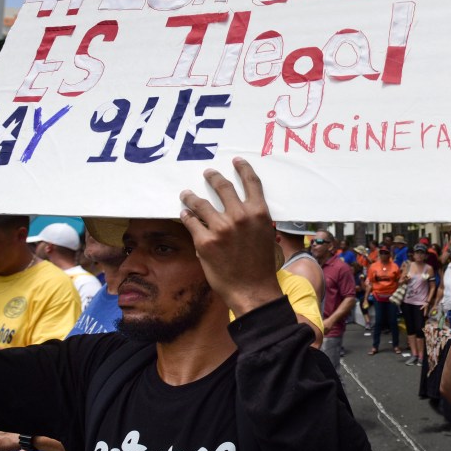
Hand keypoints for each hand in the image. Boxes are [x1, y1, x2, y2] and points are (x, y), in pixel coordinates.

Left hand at [179, 160, 282, 316]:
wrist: (252, 289)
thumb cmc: (261, 265)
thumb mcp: (266, 235)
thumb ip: (254, 219)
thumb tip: (240, 207)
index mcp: (259, 213)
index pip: (251, 182)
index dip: (243, 168)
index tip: (236, 161)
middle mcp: (240, 216)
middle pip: (223, 187)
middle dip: (213, 177)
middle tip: (208, 173)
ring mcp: (221, 228)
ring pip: (201, 203)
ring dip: (191, 196)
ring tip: (186, 194)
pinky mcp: (204, 241)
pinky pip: (191, 222)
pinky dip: (187, 216)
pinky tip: (184, 214)